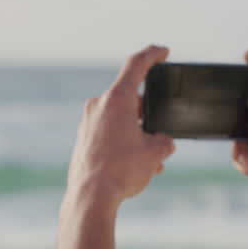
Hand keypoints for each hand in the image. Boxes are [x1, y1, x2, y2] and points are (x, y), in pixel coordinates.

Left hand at [66, 45, 175, 208]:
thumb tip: (162, 142)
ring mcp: (87, 122)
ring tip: (151, 158)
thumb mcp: (155, 153)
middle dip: (148, 113)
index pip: (136, 65)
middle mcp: (99, 105)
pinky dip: (124, 141)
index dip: (153, 54)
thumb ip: (164, 141)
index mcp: (117, 100)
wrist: (90, 197)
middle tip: (161, 130)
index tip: (163, 51)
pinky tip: (134, 164)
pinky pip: (108, 132)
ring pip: (120, 118)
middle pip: (129, 97)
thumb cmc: (122, 171)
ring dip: (137, 131)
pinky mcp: (83, 138)